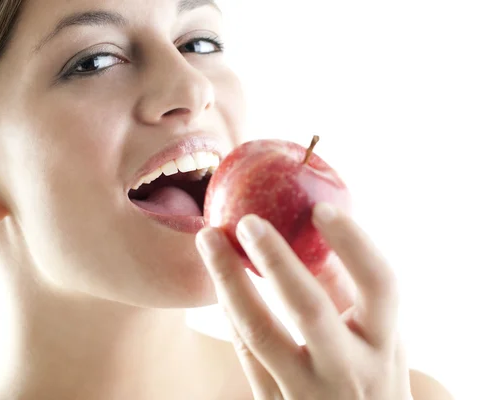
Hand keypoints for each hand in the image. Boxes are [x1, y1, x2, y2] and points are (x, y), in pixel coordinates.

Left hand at [195, 203, 411, 399]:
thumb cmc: (370, 379)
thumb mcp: (379, 340)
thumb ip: (350, 293)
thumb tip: (314, 230)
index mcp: (383, 344)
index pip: (379, 286)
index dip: (353, 243)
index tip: (319, 207)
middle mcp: (349, 370)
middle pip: (309, 309)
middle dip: (276, 260)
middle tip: (246, 220)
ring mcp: (307, 393)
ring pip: (259, 332)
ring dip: (229, 280)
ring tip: (208, 239)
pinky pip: (244, 352)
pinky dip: (229, 311)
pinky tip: (218, 281)